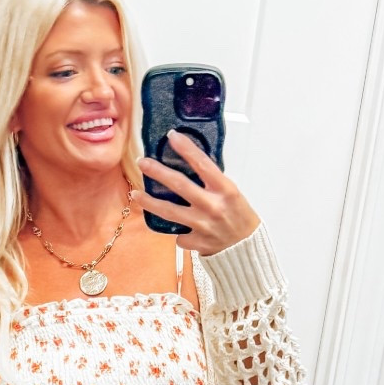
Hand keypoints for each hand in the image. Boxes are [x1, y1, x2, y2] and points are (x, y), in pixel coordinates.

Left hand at [138, 130, 259, 255]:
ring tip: (135, 194)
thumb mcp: (231, 193)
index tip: (172, 136)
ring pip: (169, 211)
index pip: (203, 163)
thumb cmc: (239, 216)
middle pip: (179, 185)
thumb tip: (189, 164)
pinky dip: (177, 231)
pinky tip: (178, 229)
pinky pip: (178, 235)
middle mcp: (213, 206)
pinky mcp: (197, 242)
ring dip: (149, 202)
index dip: (186, 148)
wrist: (247, 248)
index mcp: (225, 190)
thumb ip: (212, 182)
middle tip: (142, 162)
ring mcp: (203, 225)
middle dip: (158, 171)